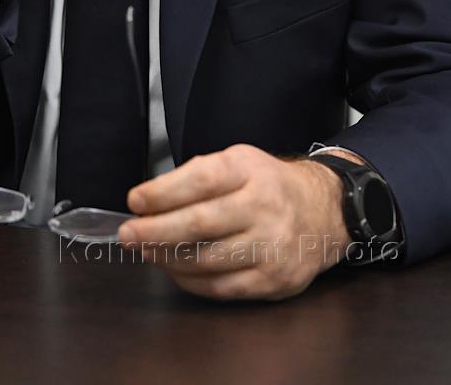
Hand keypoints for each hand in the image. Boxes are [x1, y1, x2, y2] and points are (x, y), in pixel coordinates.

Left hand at [117, 144, 357, 302]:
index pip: (201, 179)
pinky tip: (174, 270)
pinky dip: (190, 281)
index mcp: (249, 170)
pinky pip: (221, 287)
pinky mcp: (274, 280)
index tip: (135, 200)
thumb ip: (196, 177)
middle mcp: (263, 207)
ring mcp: (271, 246)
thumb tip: (148, 202)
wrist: (322, 212)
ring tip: (146, 251)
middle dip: (155, 231)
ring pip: (207, 260)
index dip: (162, 192)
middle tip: (128, 234)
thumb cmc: (267, 185)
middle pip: (200, 223)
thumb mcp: (237, 162)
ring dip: (168, 258)